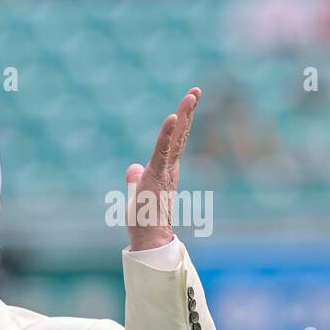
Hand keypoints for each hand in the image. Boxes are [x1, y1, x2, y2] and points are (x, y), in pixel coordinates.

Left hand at [125, 87, 199, 249]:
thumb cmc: (144, 219)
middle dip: (188, 112)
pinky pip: (164, 151)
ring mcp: (166, 171)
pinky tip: (173, 117)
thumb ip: (135, 179)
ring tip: (192, 95)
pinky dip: (168, 134)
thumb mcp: (136, 193)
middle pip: (181, 135)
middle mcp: (171, 168)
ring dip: (184, 116)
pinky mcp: (159, 176)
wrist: (149, 238)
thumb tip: (132, 168)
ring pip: (177, 139)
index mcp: (166, 170)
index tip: (188, 103)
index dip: (181, 122)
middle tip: (196, 90)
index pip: (174, 141)